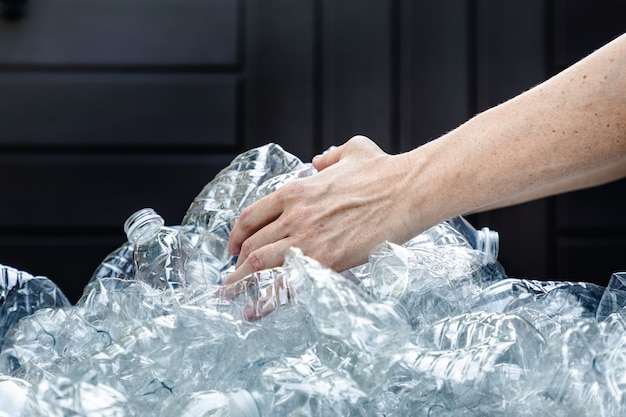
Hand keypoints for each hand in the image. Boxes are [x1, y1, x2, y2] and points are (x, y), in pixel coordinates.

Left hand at [224, 135, 418, 285]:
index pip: (251, 217)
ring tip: (231, 295)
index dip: (236, 235)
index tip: (233, 246)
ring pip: (259, 264)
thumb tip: (319, 161)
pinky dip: (265, 300)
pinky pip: (286, 284)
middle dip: (236, 265)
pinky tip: (254, 311)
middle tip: (231, 277)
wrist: (406, 191)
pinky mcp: (325, 261)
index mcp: (295, 191)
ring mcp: (308, 240)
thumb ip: (329, 157)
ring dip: (240, 282)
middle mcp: (294, 216)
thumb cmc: (383, 171)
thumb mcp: (352, 150)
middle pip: (251, 245)